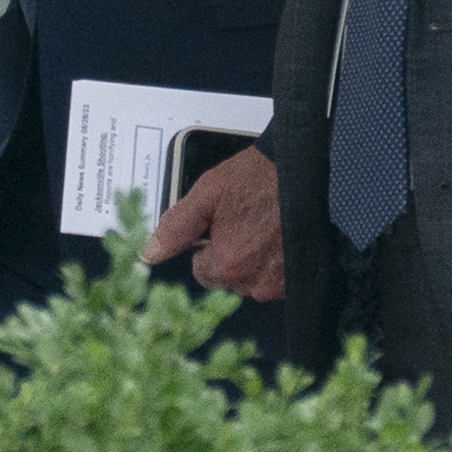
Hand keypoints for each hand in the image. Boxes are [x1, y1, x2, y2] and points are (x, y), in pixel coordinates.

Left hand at [139, 146, 285, 301]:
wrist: (303, 167)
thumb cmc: (258, 176)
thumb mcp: (207, 193)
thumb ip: (176, 227)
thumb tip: (149, 253)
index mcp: (228, 263)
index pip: (202, 273)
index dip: (208, 247)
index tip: (221, 226)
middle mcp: (256, 282)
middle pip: (229, 278)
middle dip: (232, 255)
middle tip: (245, 222)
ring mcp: (281, 284)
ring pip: (253, 280)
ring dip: (255, 261)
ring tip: (265, 227)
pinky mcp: (300, 280)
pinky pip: (277, 280)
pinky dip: (276, 263)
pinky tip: (280, 237)